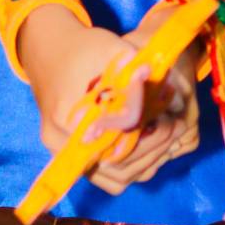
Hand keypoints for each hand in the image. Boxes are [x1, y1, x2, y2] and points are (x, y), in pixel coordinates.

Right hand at [19, 8, 198, 195]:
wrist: (48, 51)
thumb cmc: (81, 48)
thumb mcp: (111, 49)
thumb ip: (135, 70)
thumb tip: (163, 85)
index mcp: (66, 114)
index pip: (115, 134)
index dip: (147, 125)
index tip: (168, 114)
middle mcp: (59, 140)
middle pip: (116, 163)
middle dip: (153, 145)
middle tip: (177, 126)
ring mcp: (61, 152)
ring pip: (114, 176)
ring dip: (146, 159)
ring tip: (168, 134)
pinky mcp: (69, 155)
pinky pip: (106, 176)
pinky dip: (131, 167)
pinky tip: (148, 146)